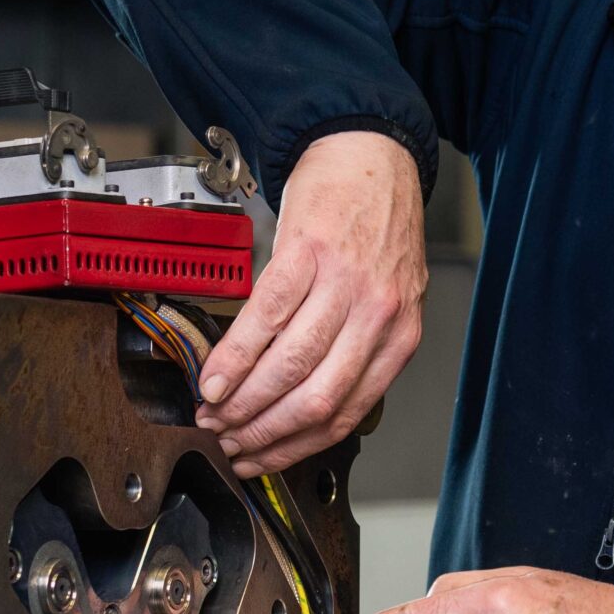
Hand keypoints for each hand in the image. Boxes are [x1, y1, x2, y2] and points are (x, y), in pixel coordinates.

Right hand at [197, 131, 425, 476]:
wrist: (369, 153)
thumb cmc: (375, 225)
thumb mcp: (386, 297)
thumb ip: (358, 349)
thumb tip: (299, 405)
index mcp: (400, 335)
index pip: (345, 414)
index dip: (293, 446)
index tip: (257, 460)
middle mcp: (379, 315)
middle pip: (316, 398)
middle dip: (263, 431)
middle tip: (227, 441)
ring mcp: (345, 284)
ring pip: (291, 365)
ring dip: (244, 401)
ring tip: (213, 413)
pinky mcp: (309, 253)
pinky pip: (267, 317)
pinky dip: (235, 356)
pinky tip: (215, 375)